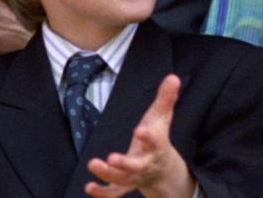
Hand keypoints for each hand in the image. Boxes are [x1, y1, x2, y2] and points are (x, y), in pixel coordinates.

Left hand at [84, 75, 194, 197]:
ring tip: (93, 164)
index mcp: (157, 146)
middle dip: (125, 164)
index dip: (149, 136)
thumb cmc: (159, 138)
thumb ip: (166, 98)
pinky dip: (103, 192)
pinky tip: (89, 187)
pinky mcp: (125, 185)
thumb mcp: (163, 117)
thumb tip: (174, 77)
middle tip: (112, 158)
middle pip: (137, 166)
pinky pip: (114, 192)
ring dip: (107, 174)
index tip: (140, 130)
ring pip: (122, 179)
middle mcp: (147, 164)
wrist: (164, 170)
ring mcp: (135, 176)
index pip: (156, 141)